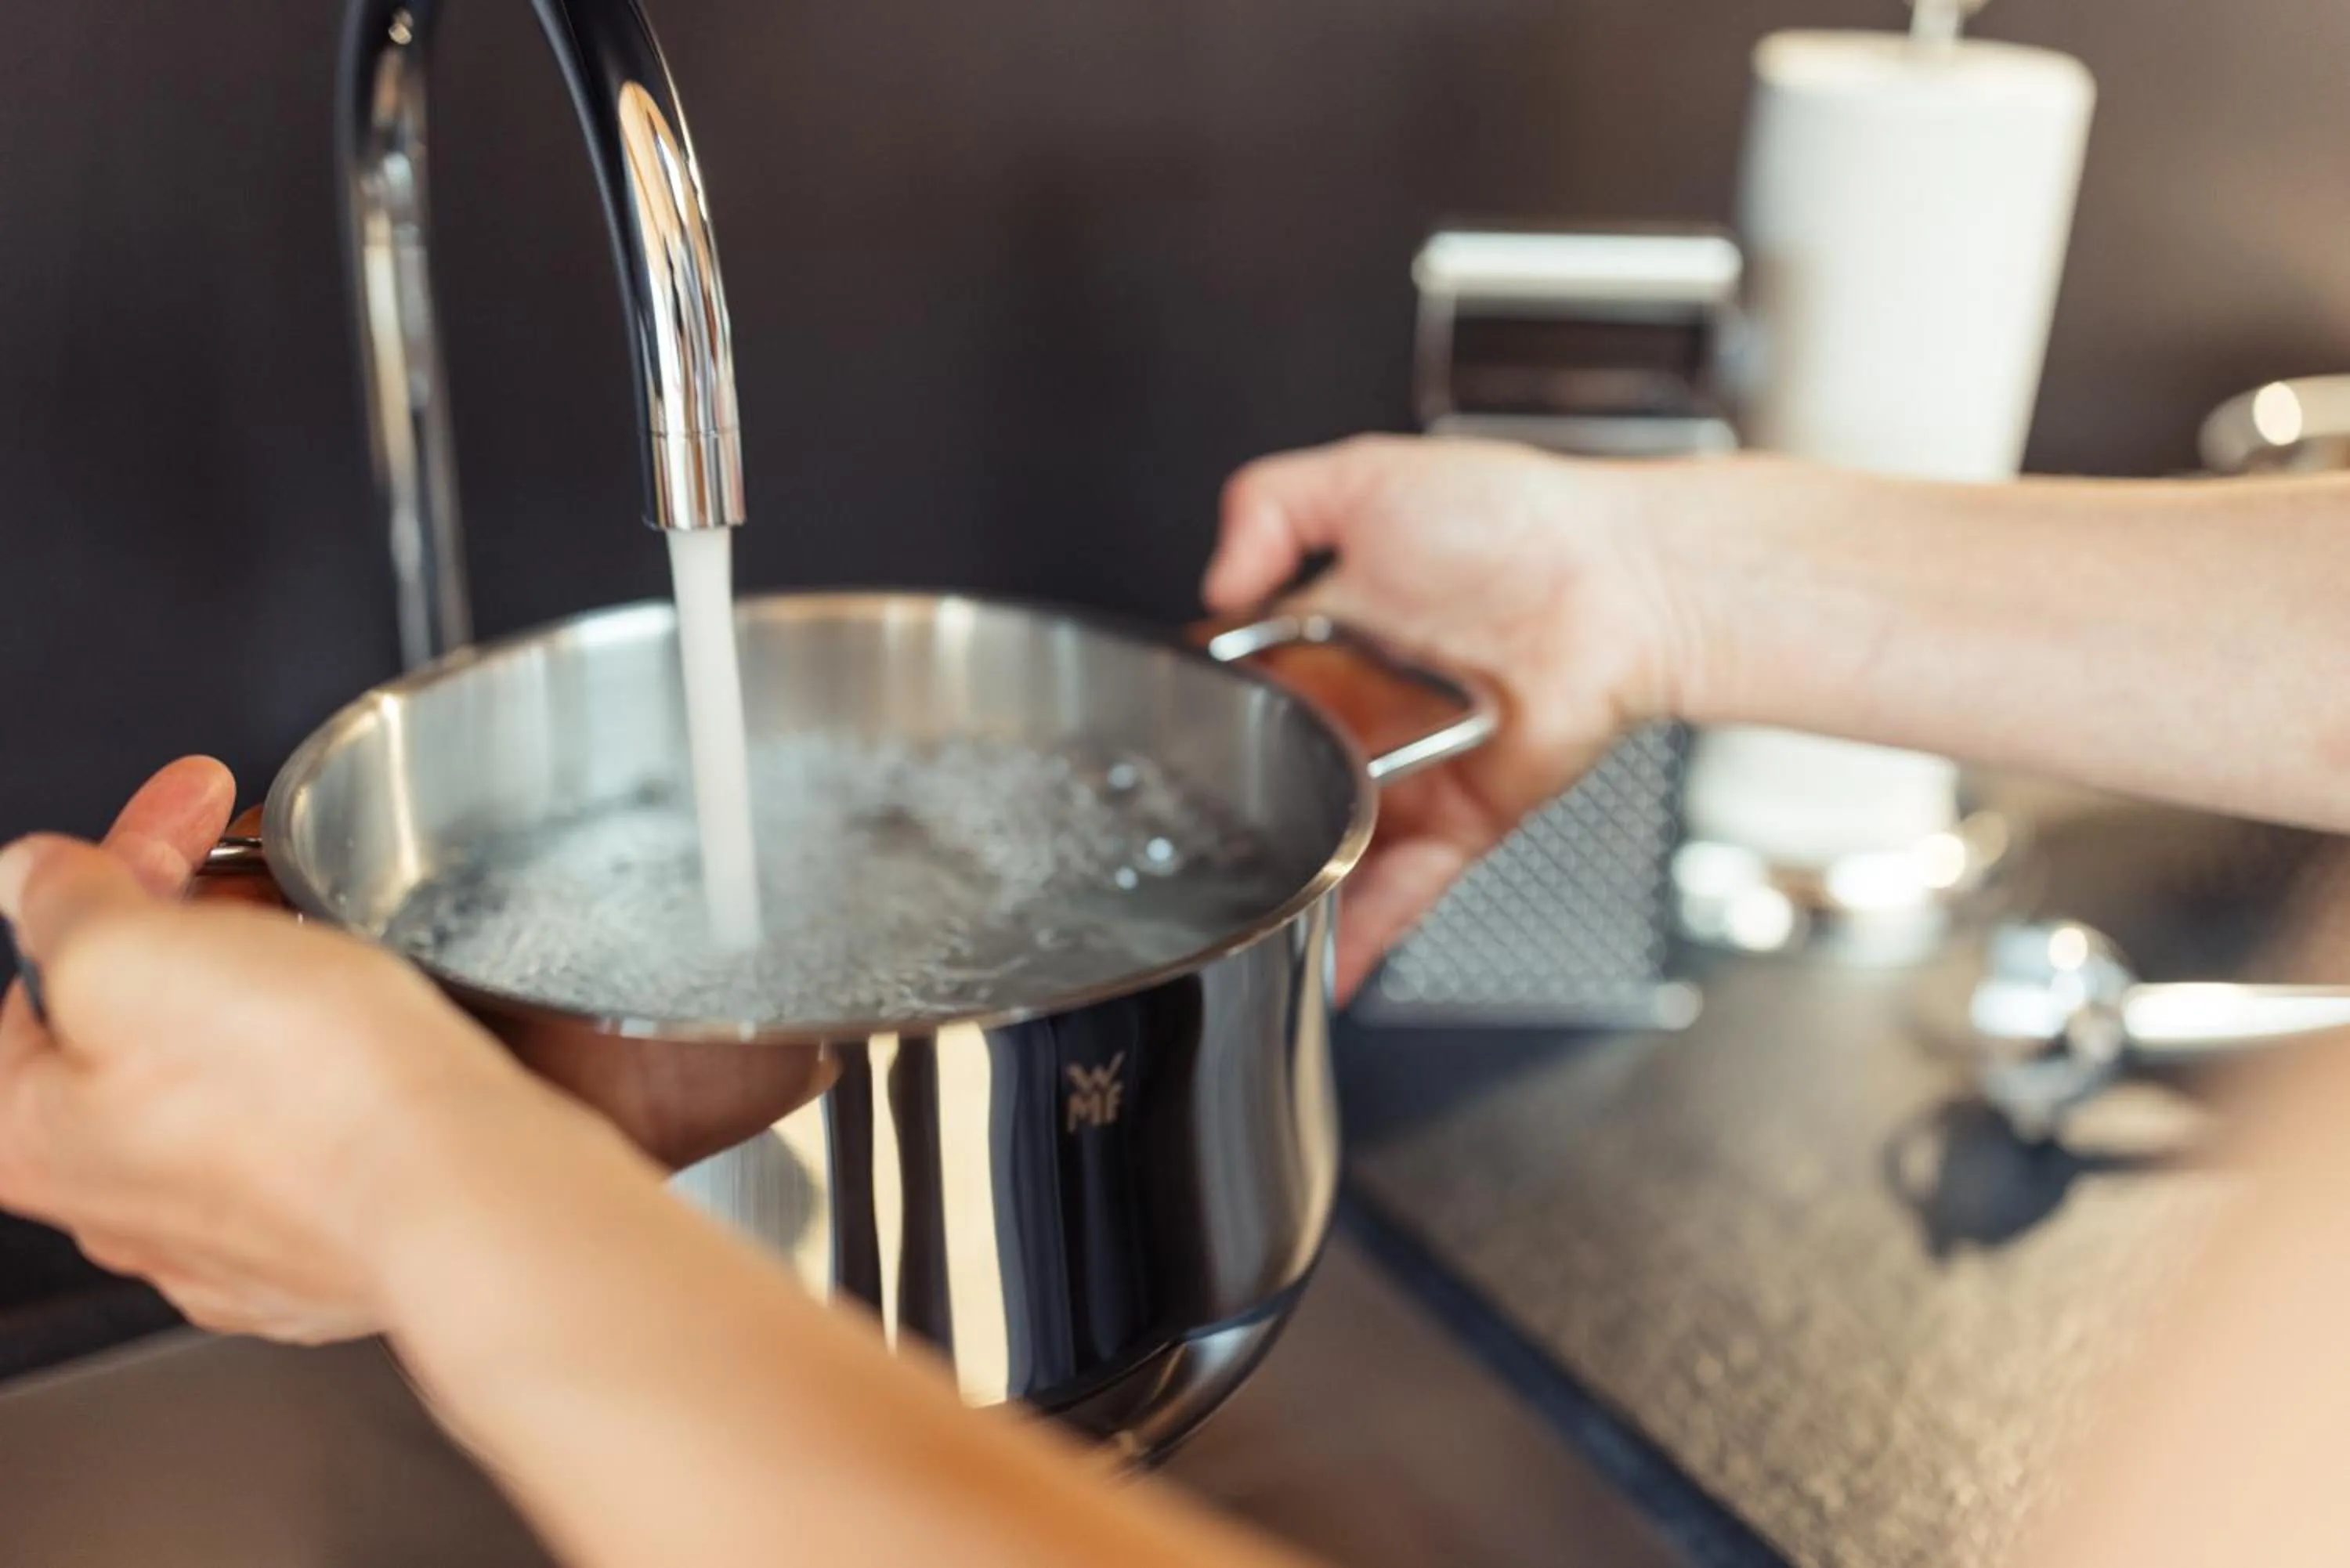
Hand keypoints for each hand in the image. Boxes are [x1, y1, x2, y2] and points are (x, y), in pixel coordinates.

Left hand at [0, 758, 583, 1343]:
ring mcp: (226, 1238)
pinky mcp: (324, 1246)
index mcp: (25, 1136)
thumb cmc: (301, 1093)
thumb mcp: (130, 950)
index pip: (44, 959)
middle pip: (131, 1020)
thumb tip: (32, 879)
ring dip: (267, 998)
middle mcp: (114, 1206)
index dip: (123, 859)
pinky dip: (330, 1073)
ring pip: (223, 1077)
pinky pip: (307, 1133)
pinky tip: (370, 1040)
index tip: (195, 806)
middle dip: (199, 926)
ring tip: (337, 949)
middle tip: (273, 874)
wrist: (459, 1190)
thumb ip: (62, 901)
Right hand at [1207, 435, 1699, 995]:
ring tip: (1242, 936)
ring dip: (1294, 895)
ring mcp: (1411, 773)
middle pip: (1278, 787)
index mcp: (1327, 637)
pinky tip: (1325, 967)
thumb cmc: (1517, 521)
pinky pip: (1406, 884)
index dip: (1203, 729)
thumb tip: (1215, 582)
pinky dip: (1367, 931)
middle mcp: (1363, 714)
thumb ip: (1268, 504)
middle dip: (1238, 831)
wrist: (1623, 580)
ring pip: (1334, 849)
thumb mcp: (1365, 475)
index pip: (1243, 697)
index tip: (1157, 764)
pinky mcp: (1464, 816)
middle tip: (1191, 863)